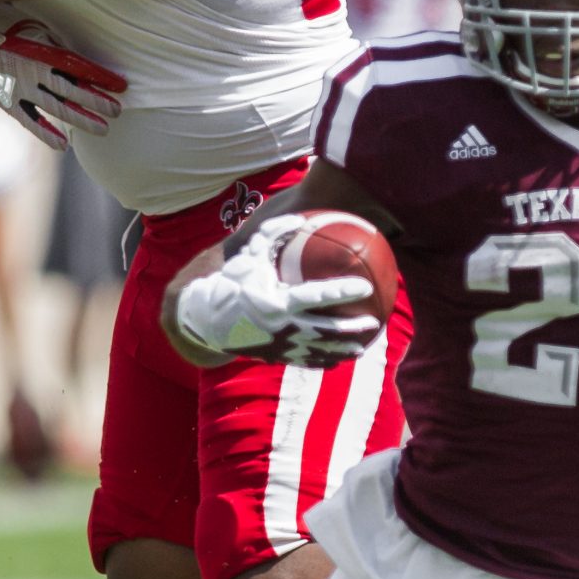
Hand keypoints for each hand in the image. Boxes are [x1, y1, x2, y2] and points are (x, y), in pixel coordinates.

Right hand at [0, 4, 126, 146]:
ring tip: (103, 129)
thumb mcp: (36, 27)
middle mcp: (34, 71)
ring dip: (81, 119)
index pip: (79, 66)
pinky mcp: (7, 101)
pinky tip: (62, 146)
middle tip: (118, 111)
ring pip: (56, 107)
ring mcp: (20, 88)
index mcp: (42, 50)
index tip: (122, 86)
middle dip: (97, 102)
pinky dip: (45, 133)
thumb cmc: (9, 27)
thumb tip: (81, 63)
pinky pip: (29, 120)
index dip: (101, 77)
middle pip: (72, 90)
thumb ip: (56, 45)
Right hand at [172, 218, 381, 365]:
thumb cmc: (231, 281)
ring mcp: (279, 345)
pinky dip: (323, 361)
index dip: (343, 292)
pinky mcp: (275, 357)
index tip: (365, 287)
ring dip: (342, 350)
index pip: (318, 297)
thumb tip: (301, 217)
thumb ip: (275, 234)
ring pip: (318, 351)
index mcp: (277, 302)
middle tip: (373, 322)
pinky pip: (304, 361)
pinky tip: (338, 359)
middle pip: (325, 330)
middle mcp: (281, 326)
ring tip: (362, 347)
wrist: (205, 318)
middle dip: (351, 328)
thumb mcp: (250, 254)